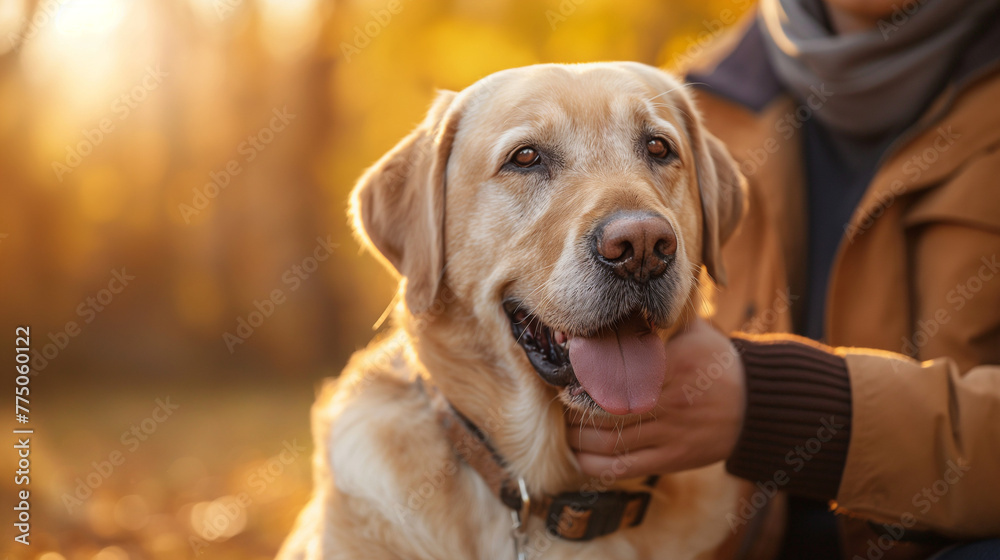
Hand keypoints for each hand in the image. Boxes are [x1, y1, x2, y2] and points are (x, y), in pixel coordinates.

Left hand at [566, 317, 745, 477]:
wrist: (756, 405)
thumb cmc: (717, 362)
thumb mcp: (696, 330)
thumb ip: (661, 319)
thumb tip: (622, 300)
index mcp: (673, 366)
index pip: (619, 371)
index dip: (586, 375)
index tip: (566, 370)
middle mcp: (669, 401)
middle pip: (606, 409)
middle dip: (574, 407)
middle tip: (557, 398)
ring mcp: (669, 433)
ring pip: (609, 440)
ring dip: (577, 436)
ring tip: (562, 425)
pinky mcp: (670, 459)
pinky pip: (623, 466)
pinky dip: (594, 463)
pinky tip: (578, 453)